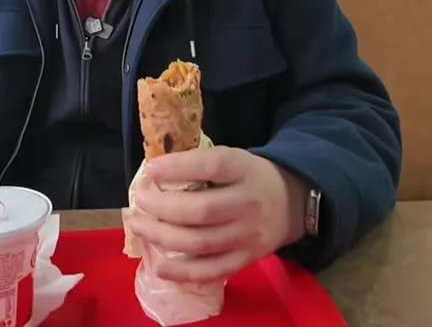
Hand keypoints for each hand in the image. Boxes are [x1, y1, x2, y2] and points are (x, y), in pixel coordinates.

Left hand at [126, 147, 303, 283]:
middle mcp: (249, 203)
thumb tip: (153, 173)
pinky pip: (211, 271)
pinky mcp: (246, 259)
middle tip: (140, 202)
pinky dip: (182, 272)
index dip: (178, 167)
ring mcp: (248, 235)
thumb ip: (201, 164)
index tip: (151, 170)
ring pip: (200, 243)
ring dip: (163, 237)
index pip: (211, 165)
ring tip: (139, 227)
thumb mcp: (234, 159)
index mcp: (244, 169)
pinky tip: (158, 265)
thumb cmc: (250, 177)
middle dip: (162, 208)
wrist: (292, 202)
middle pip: (201, 210)